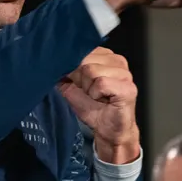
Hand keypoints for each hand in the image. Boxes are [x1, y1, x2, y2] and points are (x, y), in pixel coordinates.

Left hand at [57, 48, 140, 164]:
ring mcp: (124, 73)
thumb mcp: (71, 86)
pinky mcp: (128, 87)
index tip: (78, 82)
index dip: (73, 69)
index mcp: (105, 57)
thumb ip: (64, 71)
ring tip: (97, 96)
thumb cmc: (93, 108)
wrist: (107, 130)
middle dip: (80, 80)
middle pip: (84, 60)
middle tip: (88, 92)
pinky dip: (96, 94)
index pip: (81, 50)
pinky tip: (103, 99)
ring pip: (91, 71)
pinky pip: (101, 83)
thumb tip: (54, 60)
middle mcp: (117, 61)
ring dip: (88, 88)